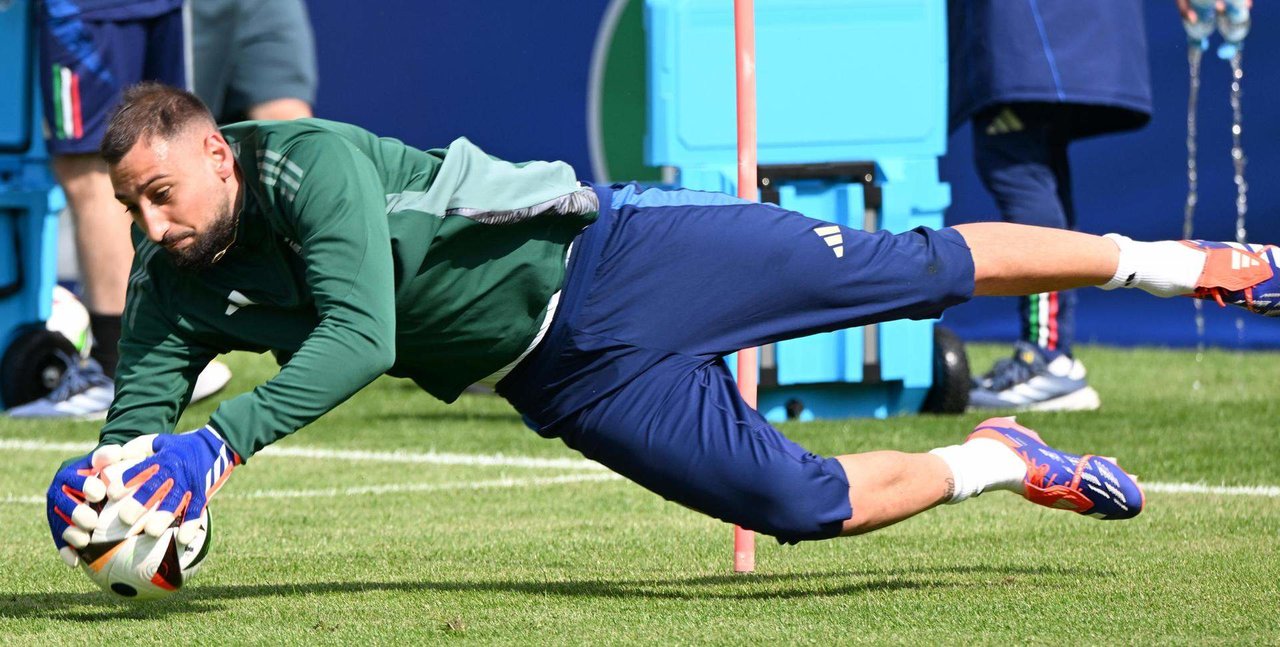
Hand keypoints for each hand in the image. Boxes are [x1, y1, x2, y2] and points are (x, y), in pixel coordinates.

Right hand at [46, 444, 122, 565]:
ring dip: (70, 533)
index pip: (74, 479)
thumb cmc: (111, 470)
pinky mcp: (60, 528)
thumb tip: (116, 452)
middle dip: (76, 512)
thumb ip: (111, 457)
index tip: (99, 494)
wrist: (104, 484)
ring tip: (85, 541)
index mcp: (70, 473)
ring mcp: (57, 511)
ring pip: (58, 523)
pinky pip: (60, 541)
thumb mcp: (111, 461)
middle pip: (62, 503)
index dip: (84, 485)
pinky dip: (66, 551)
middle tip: (92, 521)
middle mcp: (59, 492)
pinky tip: (74, 562)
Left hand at [107, 425, 239, 545]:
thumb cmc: (183, 446)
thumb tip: (117, 457)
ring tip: (151, 531)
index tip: (112, 494)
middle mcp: (174, 472)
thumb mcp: (160, 441)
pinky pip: (197, 510)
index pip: (140, 470)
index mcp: (162, 459)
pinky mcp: (203, 493)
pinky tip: (183, 538)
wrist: (219, 443)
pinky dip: (191, 524)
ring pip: (175, 501)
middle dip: (140, 503)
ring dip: (164, 516)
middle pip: (155, 488)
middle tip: (125, 518)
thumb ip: (138, 447)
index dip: (126, 481)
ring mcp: (189, 484)